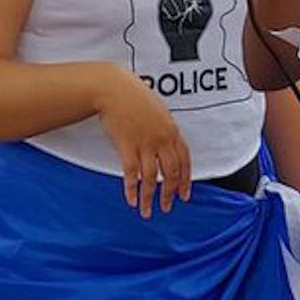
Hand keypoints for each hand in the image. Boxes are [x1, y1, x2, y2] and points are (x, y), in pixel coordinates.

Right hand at [96, 70, 191, 217]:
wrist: (114, 88)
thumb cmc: (134, 96)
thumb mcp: (158, 110)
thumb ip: (165, 129)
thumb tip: (167, 144)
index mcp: (172, 130)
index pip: (185, 160)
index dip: (186, 180)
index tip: (185, 194)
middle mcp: (162, 139)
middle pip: (171, 173)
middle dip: (169, 193)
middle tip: (167, 207)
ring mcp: (145, 143)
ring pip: (151, 178)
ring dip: (150, 198)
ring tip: (147, 211)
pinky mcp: (127, 146)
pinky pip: (132, 174)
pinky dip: (132, 190)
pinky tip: (131, 200)